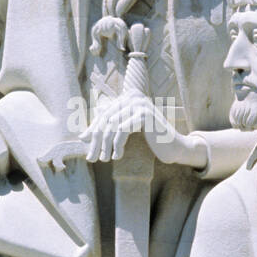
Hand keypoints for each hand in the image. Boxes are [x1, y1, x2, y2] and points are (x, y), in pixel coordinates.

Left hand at [80, 93, 205, 167]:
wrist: (173, 146)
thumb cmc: (149, 139)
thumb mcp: (126, 132)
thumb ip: (107, 129)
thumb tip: (82, 136)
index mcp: (127, 97)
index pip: (104, 114)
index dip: (93, 130)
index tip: (85, 144)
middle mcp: (133, 96)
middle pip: (107, 120)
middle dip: (97, 141)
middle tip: (91, 158)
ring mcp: (139, 103)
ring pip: (112, 126)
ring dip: (106, 145)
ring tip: (104, 159)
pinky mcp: (144, 113)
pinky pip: (123, 130)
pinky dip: (118, 145)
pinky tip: (118, 156)